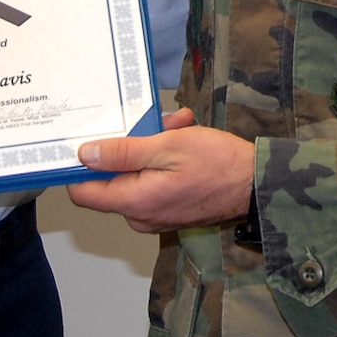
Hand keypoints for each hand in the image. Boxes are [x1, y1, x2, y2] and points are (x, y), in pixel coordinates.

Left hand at [66, 107, 254, 231]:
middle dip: (130, 144)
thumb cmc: (218, 164)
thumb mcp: (168, 146)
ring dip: (151, 147)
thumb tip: (84, 155)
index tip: (89, 139)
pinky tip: (185, 139)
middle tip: (157, 121)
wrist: (257, 185)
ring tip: (179, 125)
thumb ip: (122, 152)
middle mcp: (140, 215)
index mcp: (134, 201)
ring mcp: (155, 215)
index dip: (79, 165)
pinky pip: (153, 183)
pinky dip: (163, 161)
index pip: (82, 191)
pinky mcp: (169, 210)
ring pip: (136, 175)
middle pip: (112, 178)